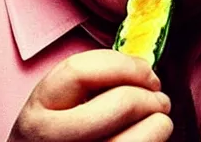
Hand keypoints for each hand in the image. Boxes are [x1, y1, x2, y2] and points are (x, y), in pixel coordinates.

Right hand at [9, 49, 172, 140]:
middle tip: (160, 99)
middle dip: (148, 97)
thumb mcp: (57, 104)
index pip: (80, 70)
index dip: (123, 65)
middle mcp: (48, 138)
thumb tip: (141, 69)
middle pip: (118, 105)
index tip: (146, 70)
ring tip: (161, 120)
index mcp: (39, 107)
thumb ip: (88, 82)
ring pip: (132, 141)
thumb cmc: (58, 136)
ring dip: (158, 125)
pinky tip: (150, 138)